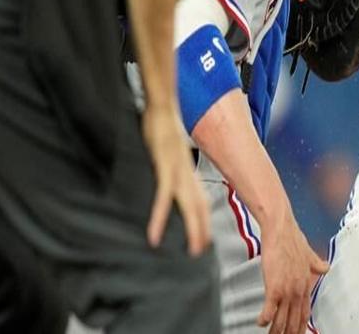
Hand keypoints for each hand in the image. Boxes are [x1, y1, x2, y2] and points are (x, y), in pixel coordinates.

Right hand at [142, 104, 209, 255]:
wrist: (163, 106)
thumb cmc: (162, 126)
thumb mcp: (169, 150)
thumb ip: (170, 164)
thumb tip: (168, 172)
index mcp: (187, 170)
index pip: (200, 200)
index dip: (203, 220)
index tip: (204, 238)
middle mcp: (187, 173)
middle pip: (199, 206)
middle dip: (202, 230)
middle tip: (201, 251)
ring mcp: (178, 170)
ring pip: (188, 205)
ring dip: (192, 228)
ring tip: (192, 249)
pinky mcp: (165, 166)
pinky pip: (164, 197)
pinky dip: (159, 217)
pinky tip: (154, 234)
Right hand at [257, 208, 328, 332]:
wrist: (280, 229)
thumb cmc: (292, 238)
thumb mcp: (309, 253)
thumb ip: (316, 263)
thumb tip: (326, 267)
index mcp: (306, 284)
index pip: (305, 313)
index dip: (302, 327)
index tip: (299, 333)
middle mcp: (298, 290)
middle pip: (294, 321)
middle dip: (289, 333)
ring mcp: (287, 290)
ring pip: (282, 320)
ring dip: (276, 331)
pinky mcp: (274, 287)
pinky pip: (269, 311)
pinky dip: (264, 320)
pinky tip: (260, 323)